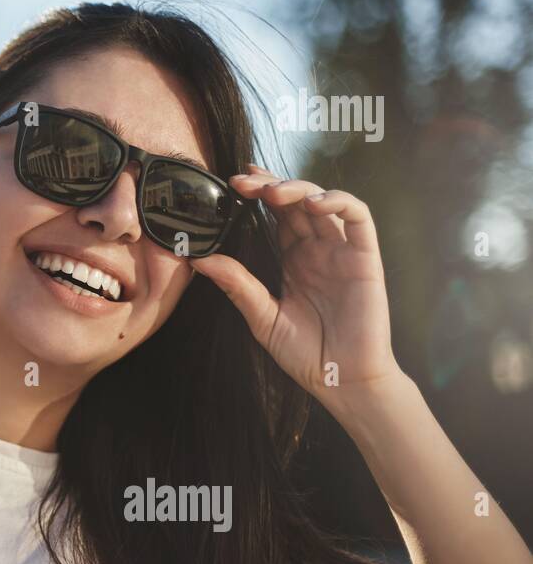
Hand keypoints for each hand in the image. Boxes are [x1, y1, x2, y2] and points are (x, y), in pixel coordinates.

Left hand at [187, 164, 402, 411]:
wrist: (341, 380)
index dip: (258, 192)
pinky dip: (338, 201)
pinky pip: (359, 218)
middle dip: (270, 184)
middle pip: (296, 201)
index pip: (276, 214)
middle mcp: (318, 250)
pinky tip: (313, 204)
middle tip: (243, 182)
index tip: (231, 182)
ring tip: (271, 192)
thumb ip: (236, 284)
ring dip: (298, 187)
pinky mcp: (365, 258)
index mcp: (293, 259)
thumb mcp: (262, 316)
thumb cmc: (304, 354)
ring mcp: (342, 251)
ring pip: (324, 201)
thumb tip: (198, 259)